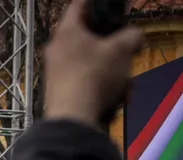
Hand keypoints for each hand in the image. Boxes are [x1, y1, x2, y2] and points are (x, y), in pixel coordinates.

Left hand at [43, 0, 141, 128]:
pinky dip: (102, 89)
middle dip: (113, 49)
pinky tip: (116, 100)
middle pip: (89, 40)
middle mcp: (56, 50)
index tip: (108, 6)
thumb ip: (131, 37)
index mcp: (66, 32)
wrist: (72, 118)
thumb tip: (133, 38)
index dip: (95, 3)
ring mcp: (56, 72)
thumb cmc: (94, 75)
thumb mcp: (121, 49)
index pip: (79, 6)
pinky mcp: (59, 92)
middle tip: (127, 53)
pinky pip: (86, 83)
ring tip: (124, 86)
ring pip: (92, 65)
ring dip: (113, 75)